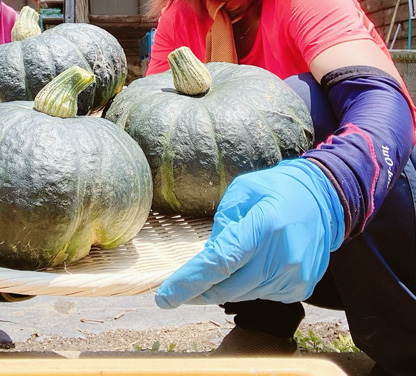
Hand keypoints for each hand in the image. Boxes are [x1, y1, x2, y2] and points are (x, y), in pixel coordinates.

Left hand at [155, 158, 344, 307]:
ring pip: (241, 294)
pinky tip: (253, 263)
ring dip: (225, 284)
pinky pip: (260, 295)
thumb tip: (208, 257)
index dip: (188, 282)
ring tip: (229, 260)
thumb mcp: (242, 191)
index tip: (164, 298)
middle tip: (176, 290)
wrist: (323, 200)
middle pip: (227, 287)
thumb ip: (223, 223)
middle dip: (198, 290)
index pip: (219, 263)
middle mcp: (281, 257)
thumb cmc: (275, 190)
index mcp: (263, 226)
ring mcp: (294, 277)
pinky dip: (247, 284)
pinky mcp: (301, 288)